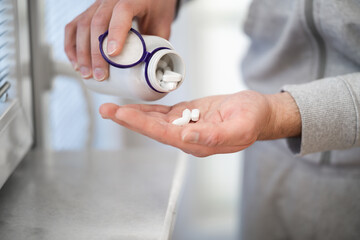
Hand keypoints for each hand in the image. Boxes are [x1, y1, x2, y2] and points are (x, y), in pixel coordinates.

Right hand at [64, 0, 177, 80]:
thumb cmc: (156, 6)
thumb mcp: (163, 23)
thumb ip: (159, 43)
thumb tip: (153, 69)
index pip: (122, 11)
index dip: (116, 33)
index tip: (113, 54)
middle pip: (97, 22)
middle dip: (96, 53)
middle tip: (100, 75)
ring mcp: (98, 4)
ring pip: (83, 25)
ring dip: (81, 52)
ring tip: (86, 74)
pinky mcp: (90, 11)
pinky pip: (74, 26)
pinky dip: (71, 45)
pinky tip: (76, 62)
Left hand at [99, 91, 300, 156]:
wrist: (259, 112)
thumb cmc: (253, 118)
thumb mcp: (241, 126)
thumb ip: (214, 136)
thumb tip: (185, 138)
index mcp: (199, 142)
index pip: (164, 135)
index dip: (142, 125)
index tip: (122, 115)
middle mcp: (188, 138)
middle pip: (153, 129)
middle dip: (129, 120)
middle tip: (106, 110)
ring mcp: (187, 126)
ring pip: (155, 121)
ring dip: (134, 115)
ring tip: (112, 108)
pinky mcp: (188, 115)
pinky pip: (164, 113)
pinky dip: (148, 110)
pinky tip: (134, 108)